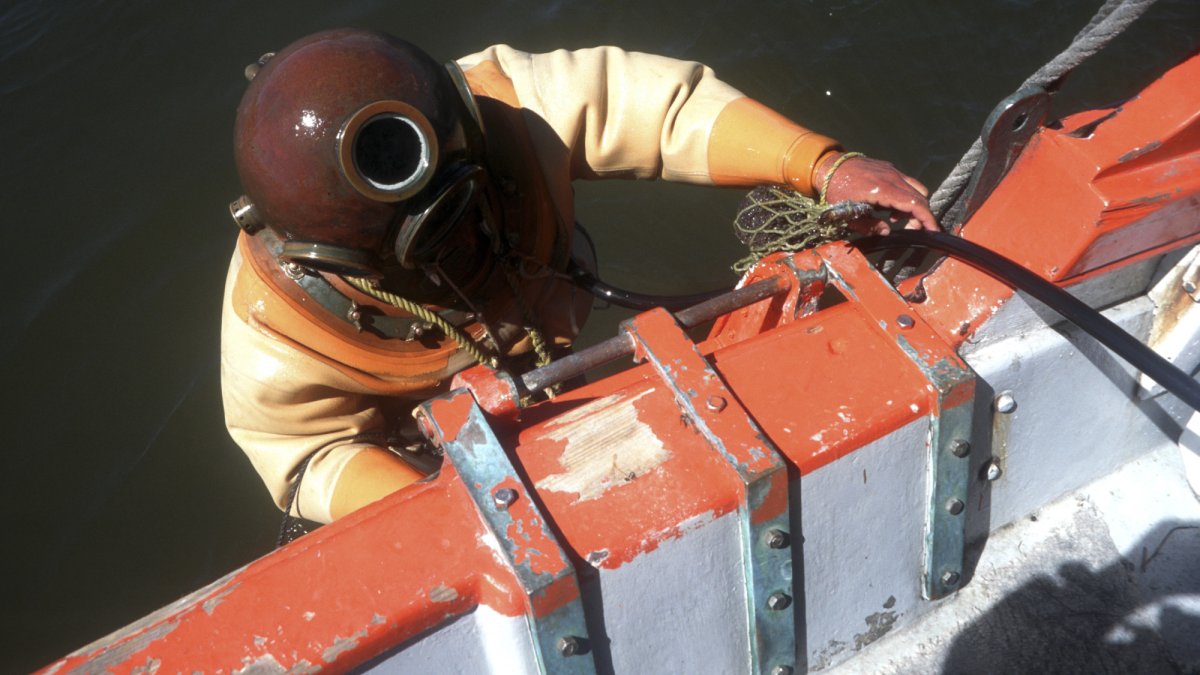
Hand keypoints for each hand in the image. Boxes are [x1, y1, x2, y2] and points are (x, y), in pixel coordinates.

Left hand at [817, 152, 939, 234]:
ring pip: (916, 188)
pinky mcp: (889, 168)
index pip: (915, 204)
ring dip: (913, 205)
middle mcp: (892, 178)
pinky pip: (907, 182)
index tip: (932, 232)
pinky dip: (906, 196)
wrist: (828, 166)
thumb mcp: (848, 215)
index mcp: (884, 190)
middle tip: (911, 230)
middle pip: (920, 197)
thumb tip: (887, 232)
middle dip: (921, 216)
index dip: (927, 219)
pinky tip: (889, 206)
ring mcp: (892, 171)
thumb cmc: (836, 191)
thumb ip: (869, 226)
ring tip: (896, 218)